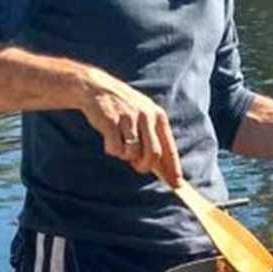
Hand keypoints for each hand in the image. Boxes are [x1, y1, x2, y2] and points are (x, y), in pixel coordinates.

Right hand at [76, 67, 182, 186]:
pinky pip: (115, 148)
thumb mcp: (143, 117)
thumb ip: (153, 140)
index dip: (173, 168)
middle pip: (153, 153)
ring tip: (120, 146)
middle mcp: (146, 115)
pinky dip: (112, 150)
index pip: (169, 147)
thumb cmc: (123, 109)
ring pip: (133, 153)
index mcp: (158, 115)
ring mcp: (128, 117)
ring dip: (126, 156)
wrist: (96, 87)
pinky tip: (109, 142)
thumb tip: (165, 170)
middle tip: (138, 167)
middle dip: (145, 166)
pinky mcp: (110, 121)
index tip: (177, 184)